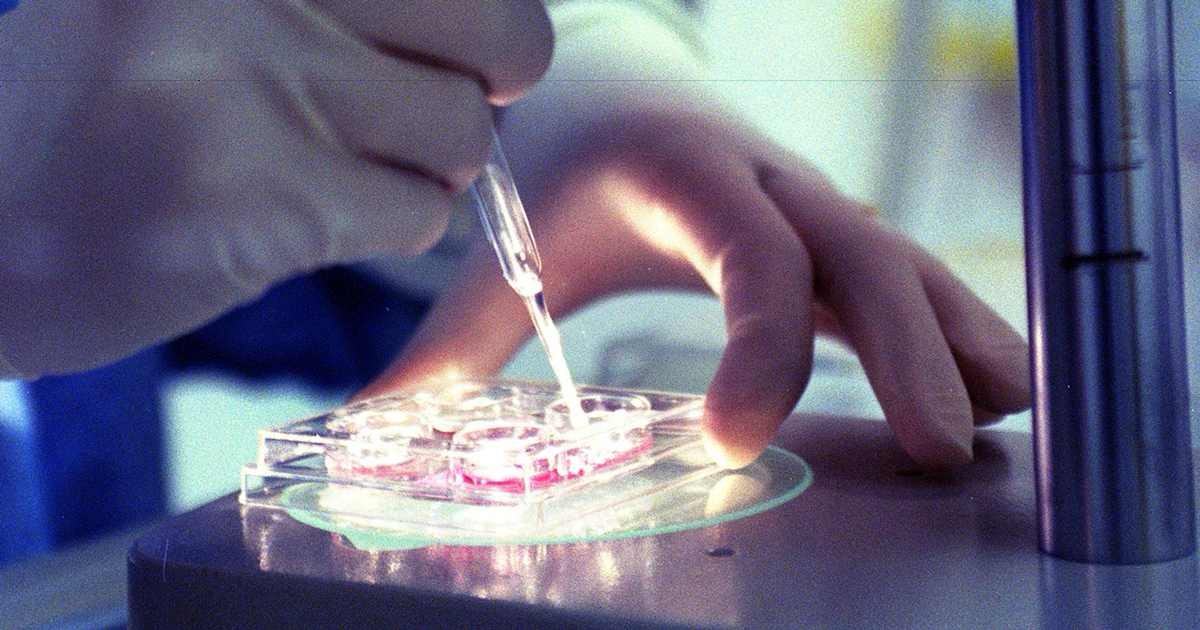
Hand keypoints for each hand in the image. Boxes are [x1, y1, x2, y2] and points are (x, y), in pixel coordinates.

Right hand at [0, 0, 551, 376]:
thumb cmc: (106, 114)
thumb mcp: (211, 3)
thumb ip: (347, 3)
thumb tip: (513, 36)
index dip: (481, 17)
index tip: (456, 51)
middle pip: (502, 31)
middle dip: (490, 88)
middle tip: (433, 120)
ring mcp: (263, 78)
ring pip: (464, 136)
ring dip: (422, 174)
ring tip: (330, 175)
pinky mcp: (269, 193)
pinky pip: (417, 217)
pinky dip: (382, 231)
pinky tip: (297, 221)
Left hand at [362, 105, 1030, 469]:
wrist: (624, 94)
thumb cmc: (565, 173)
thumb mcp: (510, 248)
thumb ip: (449, 342)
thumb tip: (370, 429)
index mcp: (682, 177)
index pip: (748, 252)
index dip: (758, 343)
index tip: (735, 440)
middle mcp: (769, 183)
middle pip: (856, 255)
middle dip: (903, 350)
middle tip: (938, 450)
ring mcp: (813, 203)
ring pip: (905, 261)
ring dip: (958, 338)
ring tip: (1009, 418)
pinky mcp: (835, 231)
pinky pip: (911, 275)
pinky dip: (959, 327)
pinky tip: (1007, 385)